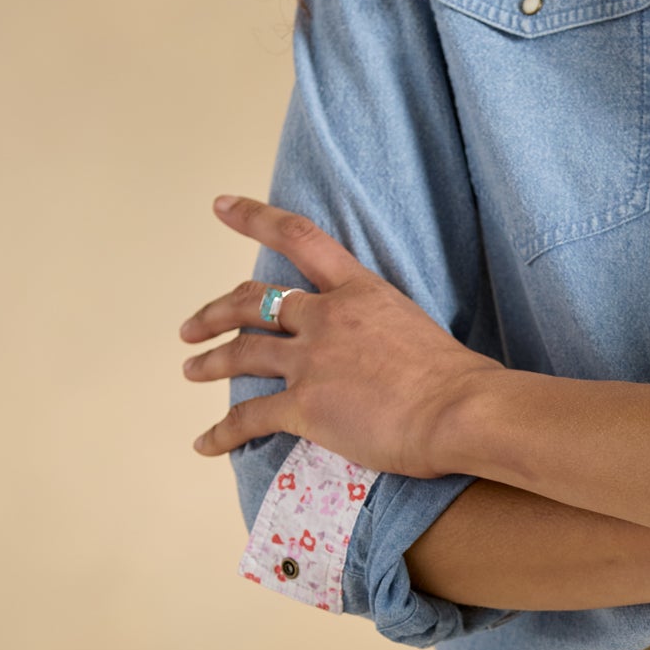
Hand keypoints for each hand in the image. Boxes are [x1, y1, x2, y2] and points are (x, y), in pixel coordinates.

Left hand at [178, 196, 495, 475]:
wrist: (457, 409)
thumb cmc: (452, 374)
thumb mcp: (410, 324)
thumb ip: (378, 325)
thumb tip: (370, 346)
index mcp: (358, 290)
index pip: (299, 238)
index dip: (254, 217)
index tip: (221, 205)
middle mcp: (327, 317)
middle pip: (254, 302)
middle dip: (216, 312)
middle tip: (193, 325)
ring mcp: (312, 361)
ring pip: (242, 354)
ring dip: (209, 363)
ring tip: (191, 369)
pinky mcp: (304, 406)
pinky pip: (248, 417)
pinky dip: (221, 433)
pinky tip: (205, 443)